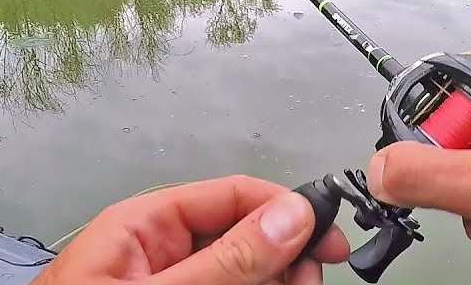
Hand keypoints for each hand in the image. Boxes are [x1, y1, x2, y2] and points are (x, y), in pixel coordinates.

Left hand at [32, 175, 349, 284]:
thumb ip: (225, 260)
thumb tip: (289, 216)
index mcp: (141, 227)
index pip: (231, 195)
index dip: (287, 210)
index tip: (328, 241)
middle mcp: (155, 253)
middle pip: (242, 235)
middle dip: (284, 257)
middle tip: (309, 282)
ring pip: (240, 273)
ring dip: (274, 281)